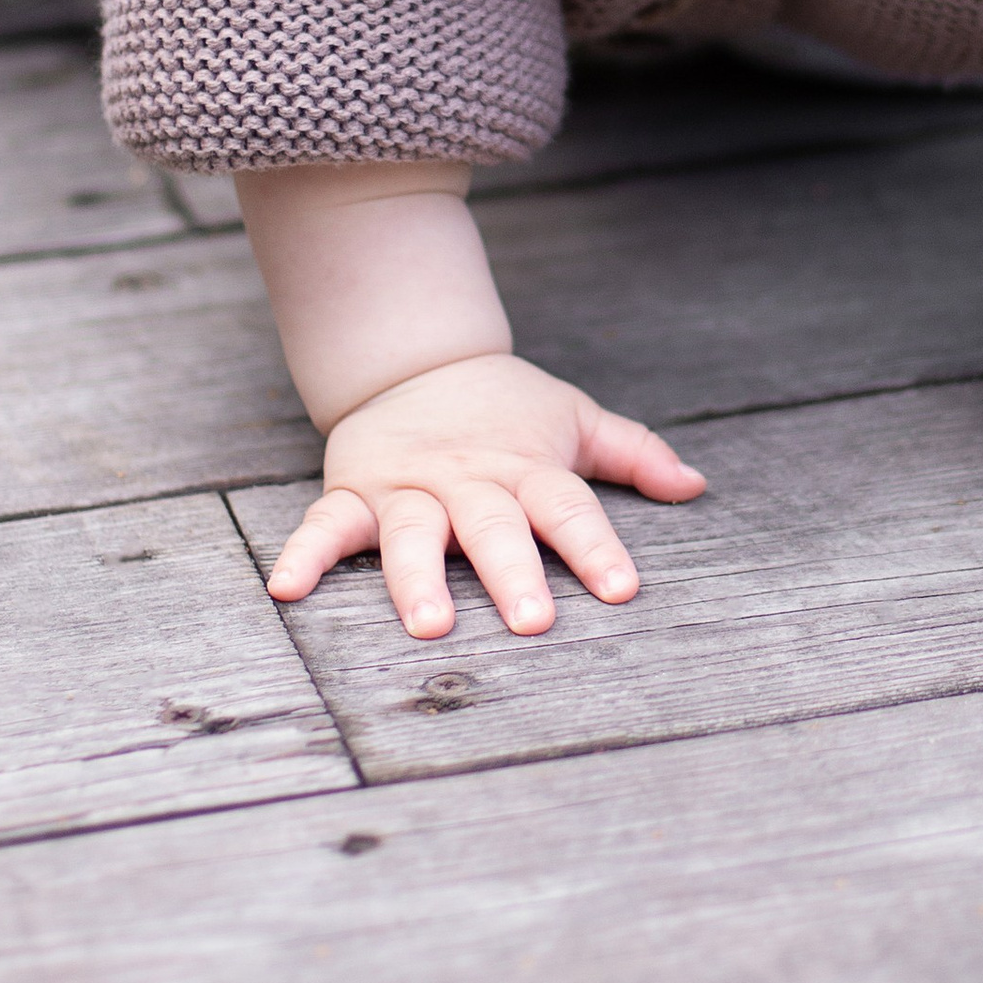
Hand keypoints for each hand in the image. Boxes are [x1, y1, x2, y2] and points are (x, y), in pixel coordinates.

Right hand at [266, 352, 706, 639]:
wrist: (419, 359)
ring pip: (412, 533)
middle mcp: (469, 479)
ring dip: (419, 577)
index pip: (569, 508)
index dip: (596, 547)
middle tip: (531, 622)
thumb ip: (634, 453)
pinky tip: (286, 590)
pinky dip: (305, 554)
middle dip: (512, 572)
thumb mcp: (574, 418)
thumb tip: (696, 485)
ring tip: (430, 623)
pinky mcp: (356, 490)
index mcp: (527, 467)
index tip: (622, 590)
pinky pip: (326, 524)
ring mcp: (409, 486)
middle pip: (493, 526)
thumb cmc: (508, 407)